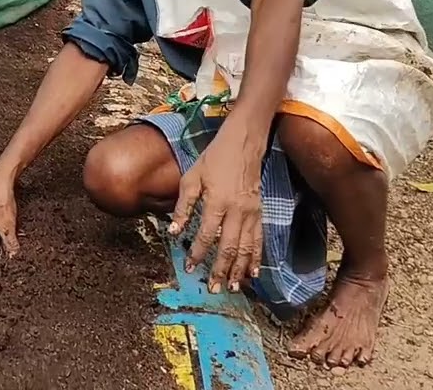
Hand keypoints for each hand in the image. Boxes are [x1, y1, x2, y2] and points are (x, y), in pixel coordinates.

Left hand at [169, 126, 263, 291]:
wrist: (244, 144)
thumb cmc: (214, 159)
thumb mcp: (191, 178)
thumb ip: (183, 206)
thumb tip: (173, 231)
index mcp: (218, 202)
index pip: (206, 235)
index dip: (197, 253)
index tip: (189, 268)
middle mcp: (237, 211)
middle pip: (229, 247)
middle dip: (221, 270)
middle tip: (213, 289)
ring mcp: (251, 213)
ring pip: (246, 248)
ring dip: (239, 270)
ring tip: (233, 288)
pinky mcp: (259, 213)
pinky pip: (259, 240)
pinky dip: (256, 258)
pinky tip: (253, 274)